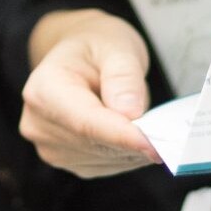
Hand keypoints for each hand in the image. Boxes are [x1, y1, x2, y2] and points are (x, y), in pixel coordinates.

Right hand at [20, 10, 161, 176]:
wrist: (81, 55)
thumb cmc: (96, 46)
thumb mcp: (116, 46)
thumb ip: (123, 76)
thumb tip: (130, 112)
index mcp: (44, 88)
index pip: (85, 122)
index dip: (121, 135)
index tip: (154, 144)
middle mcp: (39, 122)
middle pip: (96, 143)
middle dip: (136, 140)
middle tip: (171, 131)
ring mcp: (50, 146)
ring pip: (105, 158)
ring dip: (134, 147)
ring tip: (146, 119)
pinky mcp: (67, 161)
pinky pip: (107, 165)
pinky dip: (128, 153)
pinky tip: (135, 133)